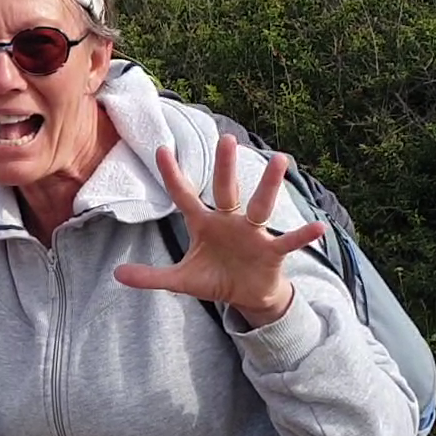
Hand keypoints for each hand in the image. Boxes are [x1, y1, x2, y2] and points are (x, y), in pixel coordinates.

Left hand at [112, 136, 326, 326]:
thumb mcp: (180, 280)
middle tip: (227, 138)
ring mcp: (253, 234)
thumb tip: (117, 275)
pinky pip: (287, 241)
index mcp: (204, 223)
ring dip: (269, 184)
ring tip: (280, 158)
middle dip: (226, 166)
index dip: (173, 175)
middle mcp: (229, 221)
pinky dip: (302, 234)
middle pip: (226, 190)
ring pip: (261, 205)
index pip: (184, 195)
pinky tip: (318, 226)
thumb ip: (151, 276)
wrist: (246, 297)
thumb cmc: (215, 279)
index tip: (161, 148)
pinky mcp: (271, 252)